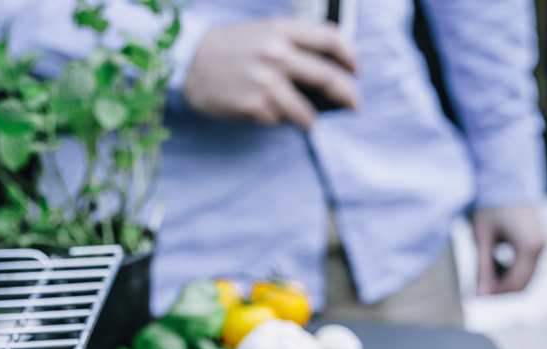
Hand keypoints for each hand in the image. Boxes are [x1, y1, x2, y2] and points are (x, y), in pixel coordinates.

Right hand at [183, 19, 358, 130]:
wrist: (189, 63)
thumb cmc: (229, 49)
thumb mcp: (263, 32)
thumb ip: (293, 45)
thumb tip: (325, 71)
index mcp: (281, 30)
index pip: (329, 39)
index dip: (350, 56)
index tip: (357, 69)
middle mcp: (277, 54)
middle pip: (328, 77)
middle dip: (348, 95)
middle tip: (355, 105)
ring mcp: (266, 82)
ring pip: (306, 111)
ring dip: (310, 120)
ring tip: (307, 121)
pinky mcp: (255, 106)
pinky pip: (279, 121)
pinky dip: (279, 121)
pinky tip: (266, 112)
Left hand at [472, 205, 544, 294]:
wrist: (505, 179)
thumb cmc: (491, 206)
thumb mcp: (482, 239)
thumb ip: (482, 269)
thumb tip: (479, 297)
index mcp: (530, 246)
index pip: (515, 284)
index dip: (494, 294)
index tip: (474, 294)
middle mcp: (542, 247)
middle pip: (522, 285)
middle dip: (499, 290)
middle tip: (476, 288)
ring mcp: (543, 245)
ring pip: (525, 278)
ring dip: (504, 282)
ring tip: (482, 272)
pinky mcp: (538, 243)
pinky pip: (526, 267)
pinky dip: (510, 272)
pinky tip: (493, 263)